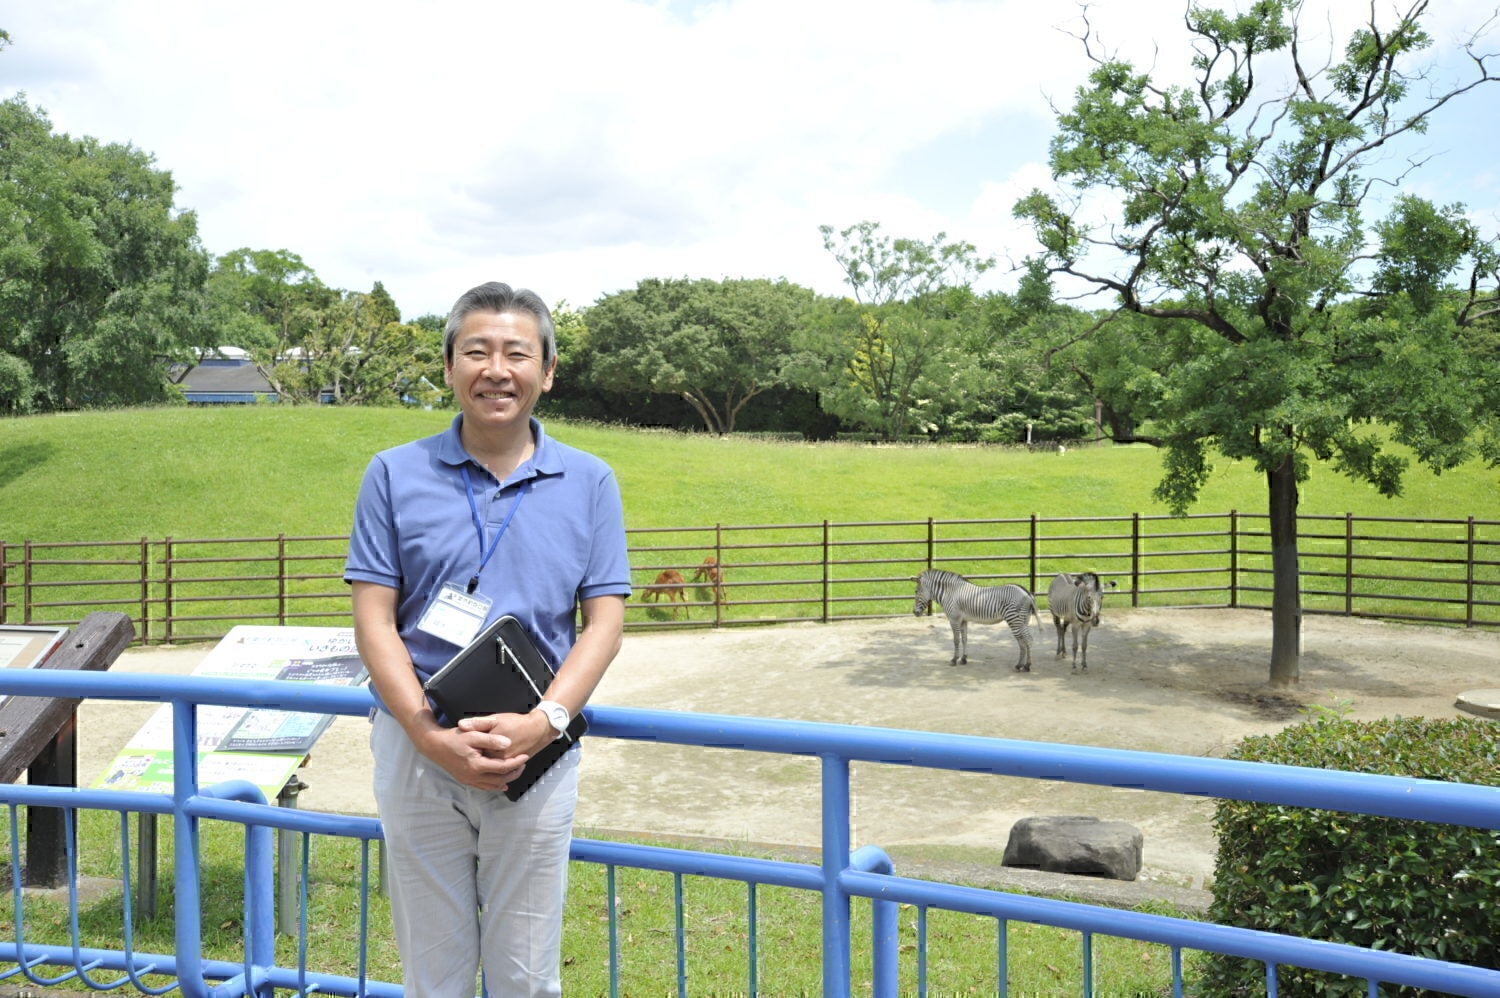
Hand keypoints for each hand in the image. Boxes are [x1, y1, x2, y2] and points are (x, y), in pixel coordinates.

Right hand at [414, 721, 529, 791]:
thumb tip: (508, 744)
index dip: (516, 762)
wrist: (434, 745)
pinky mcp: (465, 780)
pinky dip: (495, 785)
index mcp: (476, 765)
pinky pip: (484, 786)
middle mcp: (473, 776)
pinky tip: (501, 783)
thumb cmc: (454, 737)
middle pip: (500, 780)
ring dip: (506, 780)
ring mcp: (468, 780)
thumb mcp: (473, 734)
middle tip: (523, 764)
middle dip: (514, 773)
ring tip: (516, 771)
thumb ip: (491, 740)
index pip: (502, 768)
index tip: (525, 756)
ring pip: (492, 786)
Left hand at [460, 710, 554, 763]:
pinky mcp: (513, 765)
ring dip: (485, 766)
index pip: (473, 753)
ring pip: (492, 769)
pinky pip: (502, 772)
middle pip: (481, 762)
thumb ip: (477, 723)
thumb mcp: (495, 720)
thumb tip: (461, 724)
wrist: (539, 729)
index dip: (468, 748)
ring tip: (482, 759)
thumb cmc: (518, 724)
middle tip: (472, 752)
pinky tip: (494, 765)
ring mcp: (506, 764)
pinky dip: (496, 770)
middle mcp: (498, 760)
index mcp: (491, 750)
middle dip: (475, 758)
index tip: (465, 744)